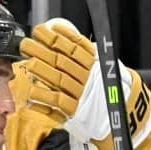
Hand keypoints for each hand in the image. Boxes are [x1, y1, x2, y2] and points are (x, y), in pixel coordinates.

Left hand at [20, 20, 150, 149]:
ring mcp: (82, 94)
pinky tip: (31, 90)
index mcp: (96, 64)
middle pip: (63, 61)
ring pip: (59, 79)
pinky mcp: (76, 112)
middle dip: (42, 51)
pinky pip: (58, 102)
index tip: (42, 31)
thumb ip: (86, 54)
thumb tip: (63, 34)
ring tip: (27, 61)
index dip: (56, 37)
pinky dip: (44, 96)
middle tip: (26, 44)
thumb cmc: (110, 92)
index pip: (74, 47)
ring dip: (41, 70)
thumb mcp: (104, 67)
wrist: (124, 119)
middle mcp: (89, 78)